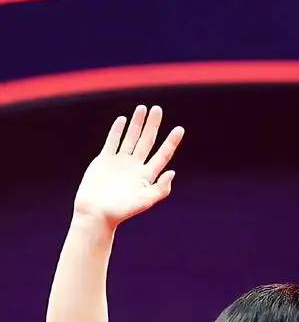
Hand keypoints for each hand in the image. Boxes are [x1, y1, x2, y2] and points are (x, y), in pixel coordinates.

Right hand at [73, 105, 183, 226]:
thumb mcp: (144, 201)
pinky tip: (123, 120)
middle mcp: (135, 168)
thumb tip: (172, 172)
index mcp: (146, 177)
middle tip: (158, 109)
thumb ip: (160, 189)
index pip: (162, 156)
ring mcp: (120, 163)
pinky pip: (113, 141)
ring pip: (131, 138)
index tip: (180, 129)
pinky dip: (117, 130)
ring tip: (143, 108)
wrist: (95, 212)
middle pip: (147, 142)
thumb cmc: (121, 211)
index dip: (171, 142)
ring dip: (137, 124)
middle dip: (153, 125)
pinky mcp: (104, 160)